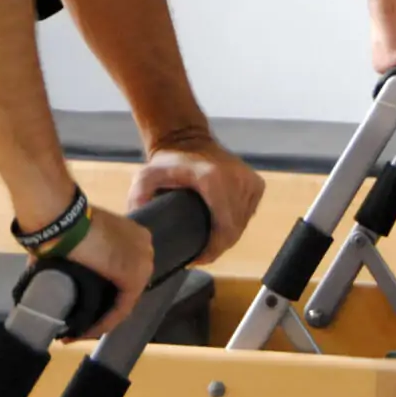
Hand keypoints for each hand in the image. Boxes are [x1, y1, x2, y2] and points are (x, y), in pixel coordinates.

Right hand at [61, 206, 152, 337]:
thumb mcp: (81, 235)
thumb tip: (56, 268)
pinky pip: (121, 308)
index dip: (107, 290)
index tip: (86, 301)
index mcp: (133, 234)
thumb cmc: (63, 223)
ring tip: (80, 331)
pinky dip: (105, 322)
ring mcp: (142, 263)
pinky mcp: (133, 279)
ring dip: (102, 318)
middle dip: (105, 307)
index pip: (124, 269)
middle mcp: (144, 248)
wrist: (62, 220)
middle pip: (125, 286)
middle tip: (82, 322)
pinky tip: (86, 332)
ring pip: (124, 300)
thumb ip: (82, 250)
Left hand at [128, 130, 263, 264]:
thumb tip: (141, 222)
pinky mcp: (256, 184)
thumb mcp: (146, 176)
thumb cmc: (167, 162)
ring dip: (227, 236)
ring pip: (243, 224)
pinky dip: (236, 223)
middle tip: (198, 253)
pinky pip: (248, 214)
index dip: (212, 251)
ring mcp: (249, 181)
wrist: (187, 138)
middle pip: (234, 230)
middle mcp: (237, 180)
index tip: (195, 258)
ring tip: (207, 241)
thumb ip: (139, 196)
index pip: (224, 229)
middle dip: (217, 247)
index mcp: (214, 180)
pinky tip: (220, 225)